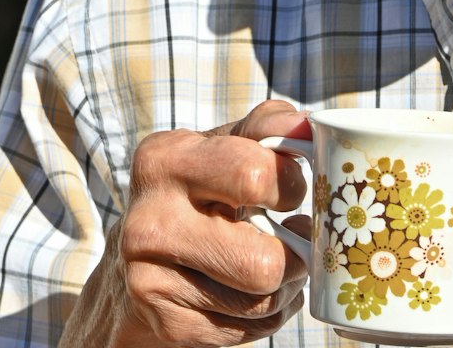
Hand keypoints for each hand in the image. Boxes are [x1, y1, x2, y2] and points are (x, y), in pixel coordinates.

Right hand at [59, 100, 310, 346]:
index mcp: (165, 159)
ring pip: (259, 300)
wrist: (141, 246)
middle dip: (298, 254)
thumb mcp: (227, 140)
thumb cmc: (202, 182)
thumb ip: (271, 125)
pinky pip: (244, 330)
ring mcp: (148, 278)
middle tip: (299, 238)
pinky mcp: (163, 322)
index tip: (290, 189)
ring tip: (280, 263)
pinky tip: (255, 290)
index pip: (255, 176)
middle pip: (263, 262)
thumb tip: (311, 130)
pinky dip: (265, 315)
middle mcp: (149, 220)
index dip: (290, 186)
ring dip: (287, 286)